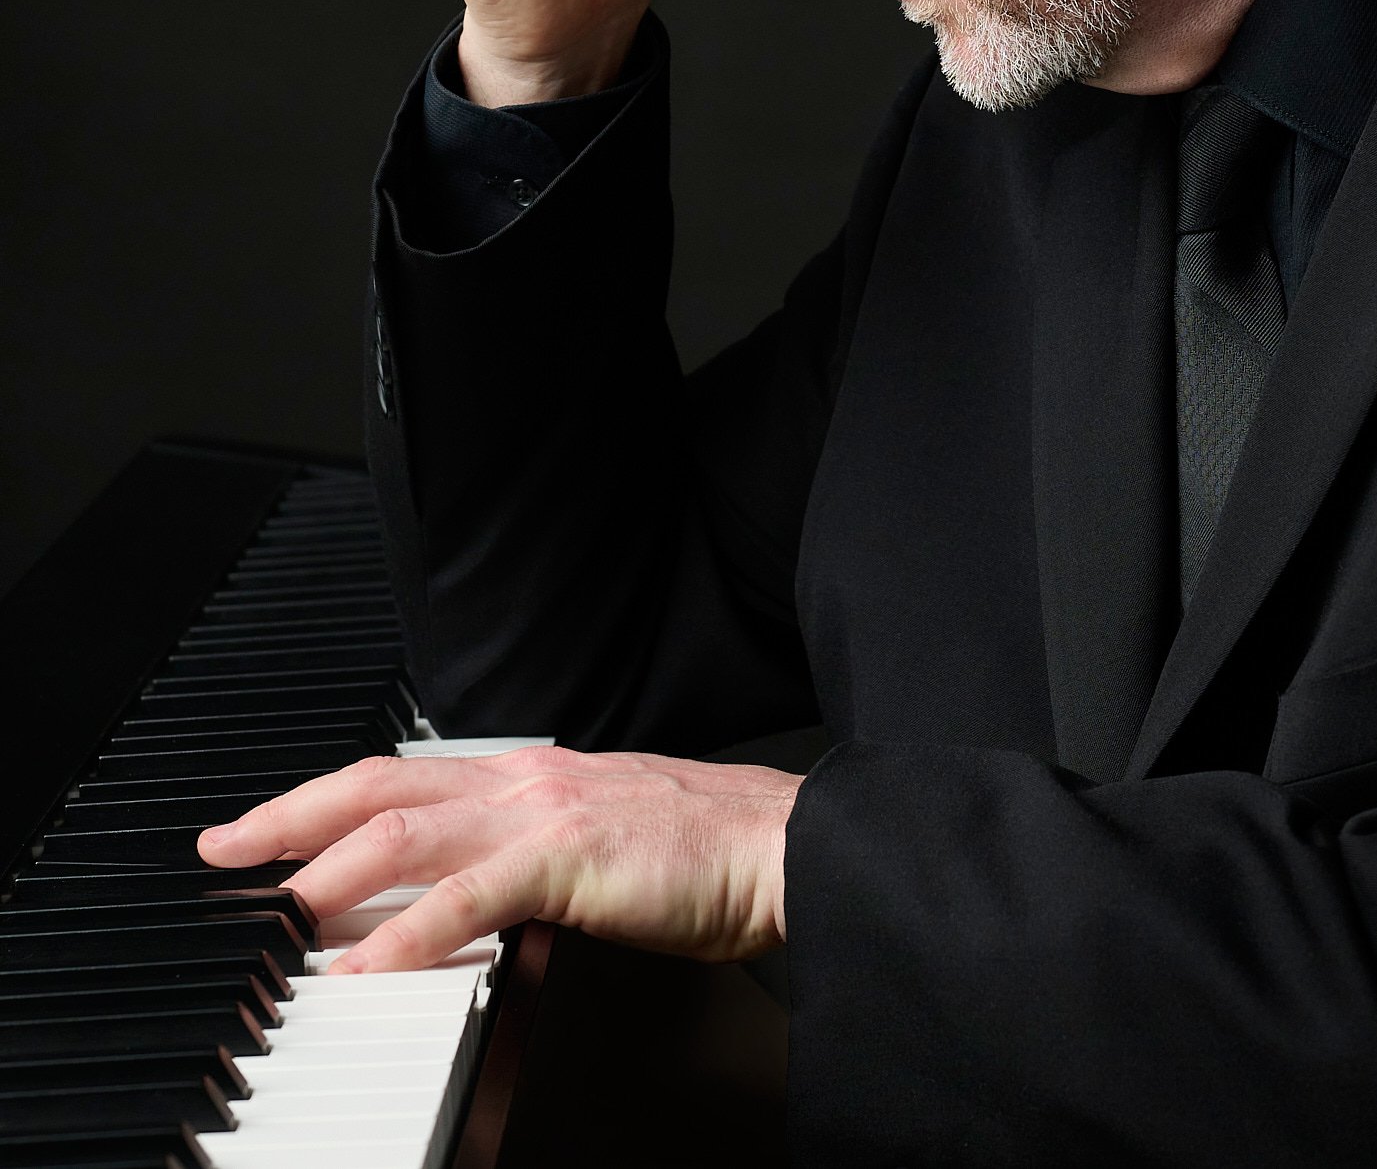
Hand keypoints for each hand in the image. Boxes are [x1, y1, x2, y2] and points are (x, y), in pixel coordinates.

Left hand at [196, 746, 800, 971]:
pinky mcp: (571, 858)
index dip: (324, 799)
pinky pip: (469, 896)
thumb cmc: (704, 849)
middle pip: (380, 788)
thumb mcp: (599, 836)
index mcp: (529, 776)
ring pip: (406, 833)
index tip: (268, 828)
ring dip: (326, 874)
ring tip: (272, 915)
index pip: (403, 778)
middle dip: (291, 818)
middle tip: (226, 850)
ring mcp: (545, 812)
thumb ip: (530, 854)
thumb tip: (467, 895)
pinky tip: (366, 969)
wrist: (782, 843)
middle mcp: (523, 780)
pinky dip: (406, 934)